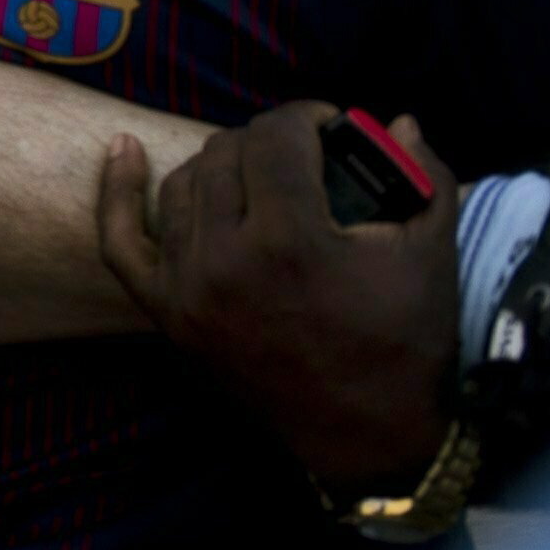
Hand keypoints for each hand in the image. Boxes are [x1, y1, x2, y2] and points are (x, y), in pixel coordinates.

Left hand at [100, 105, 455, 489]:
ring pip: (181, 185)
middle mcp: (226, 261)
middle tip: (303, 156)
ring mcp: (186, 289)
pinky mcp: (166, 314)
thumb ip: (425, 175)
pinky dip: (117, 193)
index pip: (276, 138)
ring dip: (219, 165)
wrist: (367, 432)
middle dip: (269, 142)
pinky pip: (120, 241)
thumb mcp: (432, 252)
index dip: (306, 117)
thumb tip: (400, 120)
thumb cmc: (406, 339)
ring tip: (257, 171)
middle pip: (226, 155)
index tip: (330, 126)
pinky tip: (123, 151)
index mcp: (292, 241)